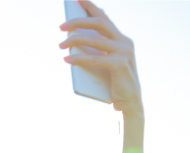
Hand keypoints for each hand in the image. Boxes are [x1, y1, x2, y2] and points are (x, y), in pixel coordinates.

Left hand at [59, 0, 143, 119]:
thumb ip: (93, 50)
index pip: (104, 17)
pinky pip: (96, 58)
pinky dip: (80, 58)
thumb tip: (72, 40)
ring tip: (60, 45)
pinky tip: (67, 59)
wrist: (128, 105)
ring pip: (96, 39)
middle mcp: (125, 42)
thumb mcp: (101, 63)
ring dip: (75, 40)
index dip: (90, 6)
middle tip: (60, 26)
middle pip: (99, 23)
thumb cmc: (111, 84)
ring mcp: (125, 52)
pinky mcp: (121, 65)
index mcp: (121, 39)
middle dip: (78, 22)